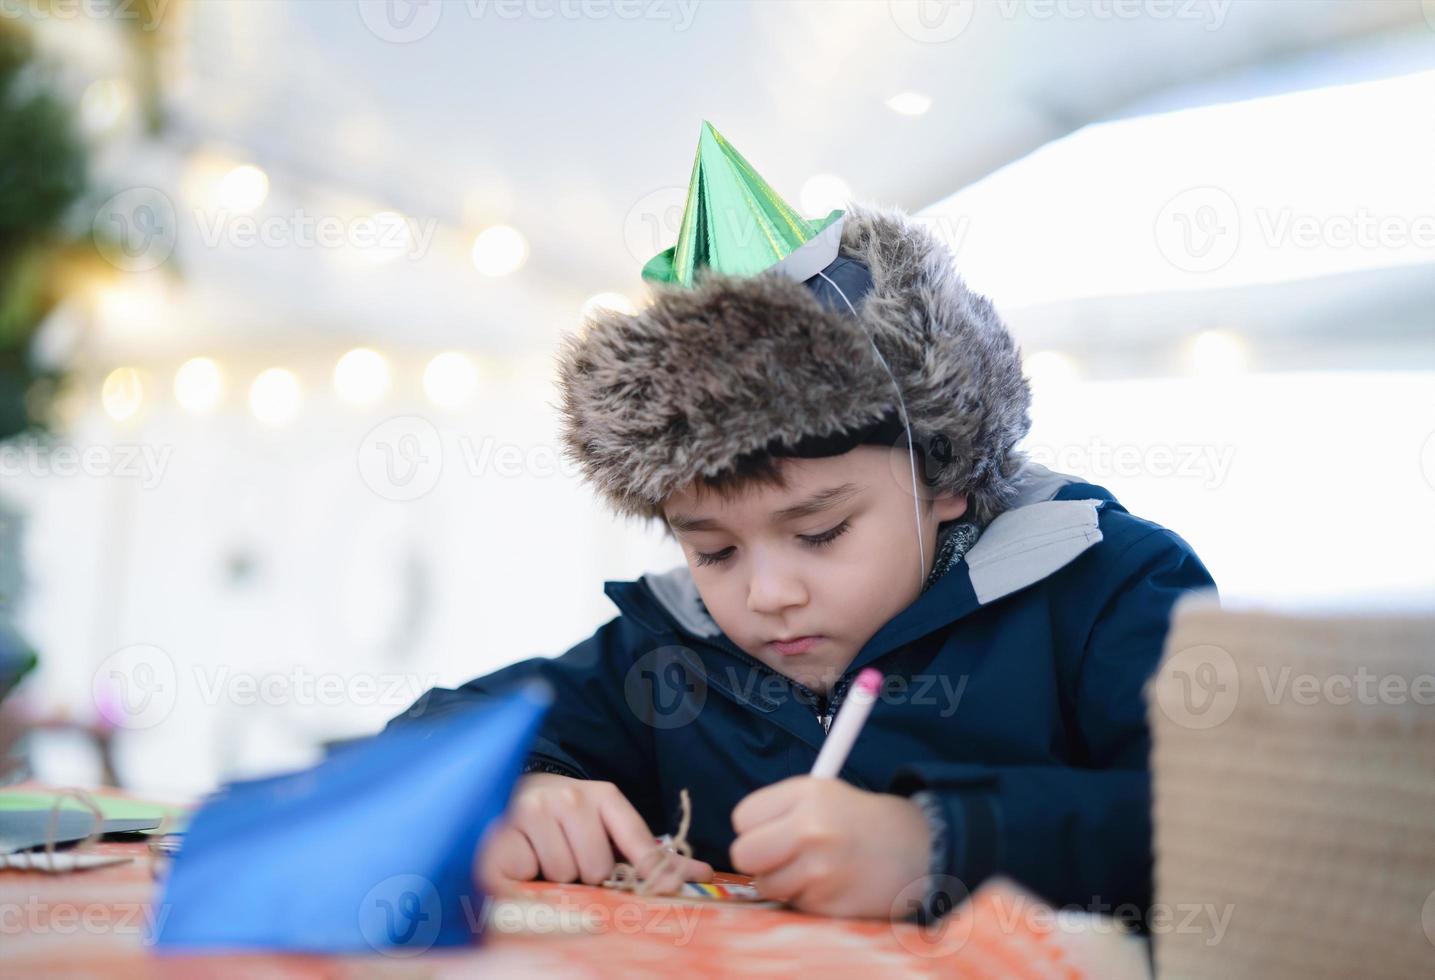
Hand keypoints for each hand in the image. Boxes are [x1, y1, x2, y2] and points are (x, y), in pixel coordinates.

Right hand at [477, 774, 713, 893]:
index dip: (652, 870)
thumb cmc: (566, 822)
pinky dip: (523, 879)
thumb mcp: (607, 826)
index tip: (670, 890)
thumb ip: (648, 853)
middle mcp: (570, 797)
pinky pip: (526, 876)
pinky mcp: (502, 832)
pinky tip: (521, 860)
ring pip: (563, 875)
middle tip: (568, 859)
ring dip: (554, 879)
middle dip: (585, 875)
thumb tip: (702, 875)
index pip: (637, 840)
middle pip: (597, 868)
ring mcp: (535, 811)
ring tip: (542, 856)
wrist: (507, 794)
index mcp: (604, 795)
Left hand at [730, 776, 931, 917]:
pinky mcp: (829, 903)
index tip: (771, 828)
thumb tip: (740, 835)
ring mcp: (820, 870)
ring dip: (782, 880)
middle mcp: (811, 829)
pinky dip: (806, 897)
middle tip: (779, 854)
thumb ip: (779, 809)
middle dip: (757, 858)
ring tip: (812, 867)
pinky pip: (793, 903)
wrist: (914, 849)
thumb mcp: (822, 793)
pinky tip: (830, 883)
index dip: (754, 826)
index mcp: (806, 793)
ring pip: (766, 884)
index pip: (742, 817)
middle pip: (743, 854)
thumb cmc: (856, 820)